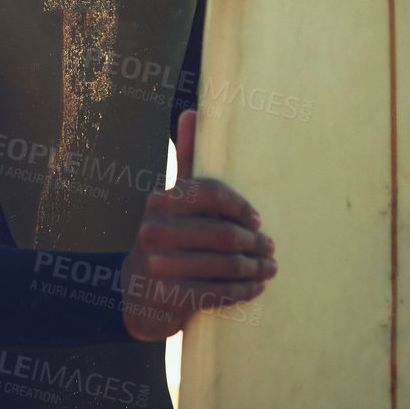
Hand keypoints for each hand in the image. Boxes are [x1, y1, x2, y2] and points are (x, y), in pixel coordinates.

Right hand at [120, 109, 276, 340]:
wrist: (138, 294)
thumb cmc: (166, 237)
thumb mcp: (173, 200)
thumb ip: (185, 159)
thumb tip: (191, 112)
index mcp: (159, 200)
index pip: (211, 193)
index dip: (240, 206)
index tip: (258, 219)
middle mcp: (155, 230)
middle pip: (223, 232)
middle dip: (254, 242)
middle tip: (271, 247)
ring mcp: (161, 264)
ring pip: (225, 264)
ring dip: (255, 268)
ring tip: (269, 268)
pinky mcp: (171, 296)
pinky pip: (219, 292)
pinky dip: (243, 291)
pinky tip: (255, 289)